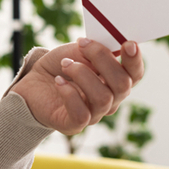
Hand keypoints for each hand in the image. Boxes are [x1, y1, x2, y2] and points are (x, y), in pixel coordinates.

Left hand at [9, 38, 143, 135]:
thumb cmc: (58, 66)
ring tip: (65, 63)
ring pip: (103, 98)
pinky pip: (82, 113)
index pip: (135, 74)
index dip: (135, 60)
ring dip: (82, 73)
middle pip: (123, 85)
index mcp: (114, 80)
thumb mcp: (74, 50)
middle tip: (82, 44)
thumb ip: (91, 51)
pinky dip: (69, 93)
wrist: (33, 84)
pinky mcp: (74, 124)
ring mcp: (94, 114)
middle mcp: (110, 100)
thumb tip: (106, 48)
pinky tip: (58, 81)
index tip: (128, 43)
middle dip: (103, 59)